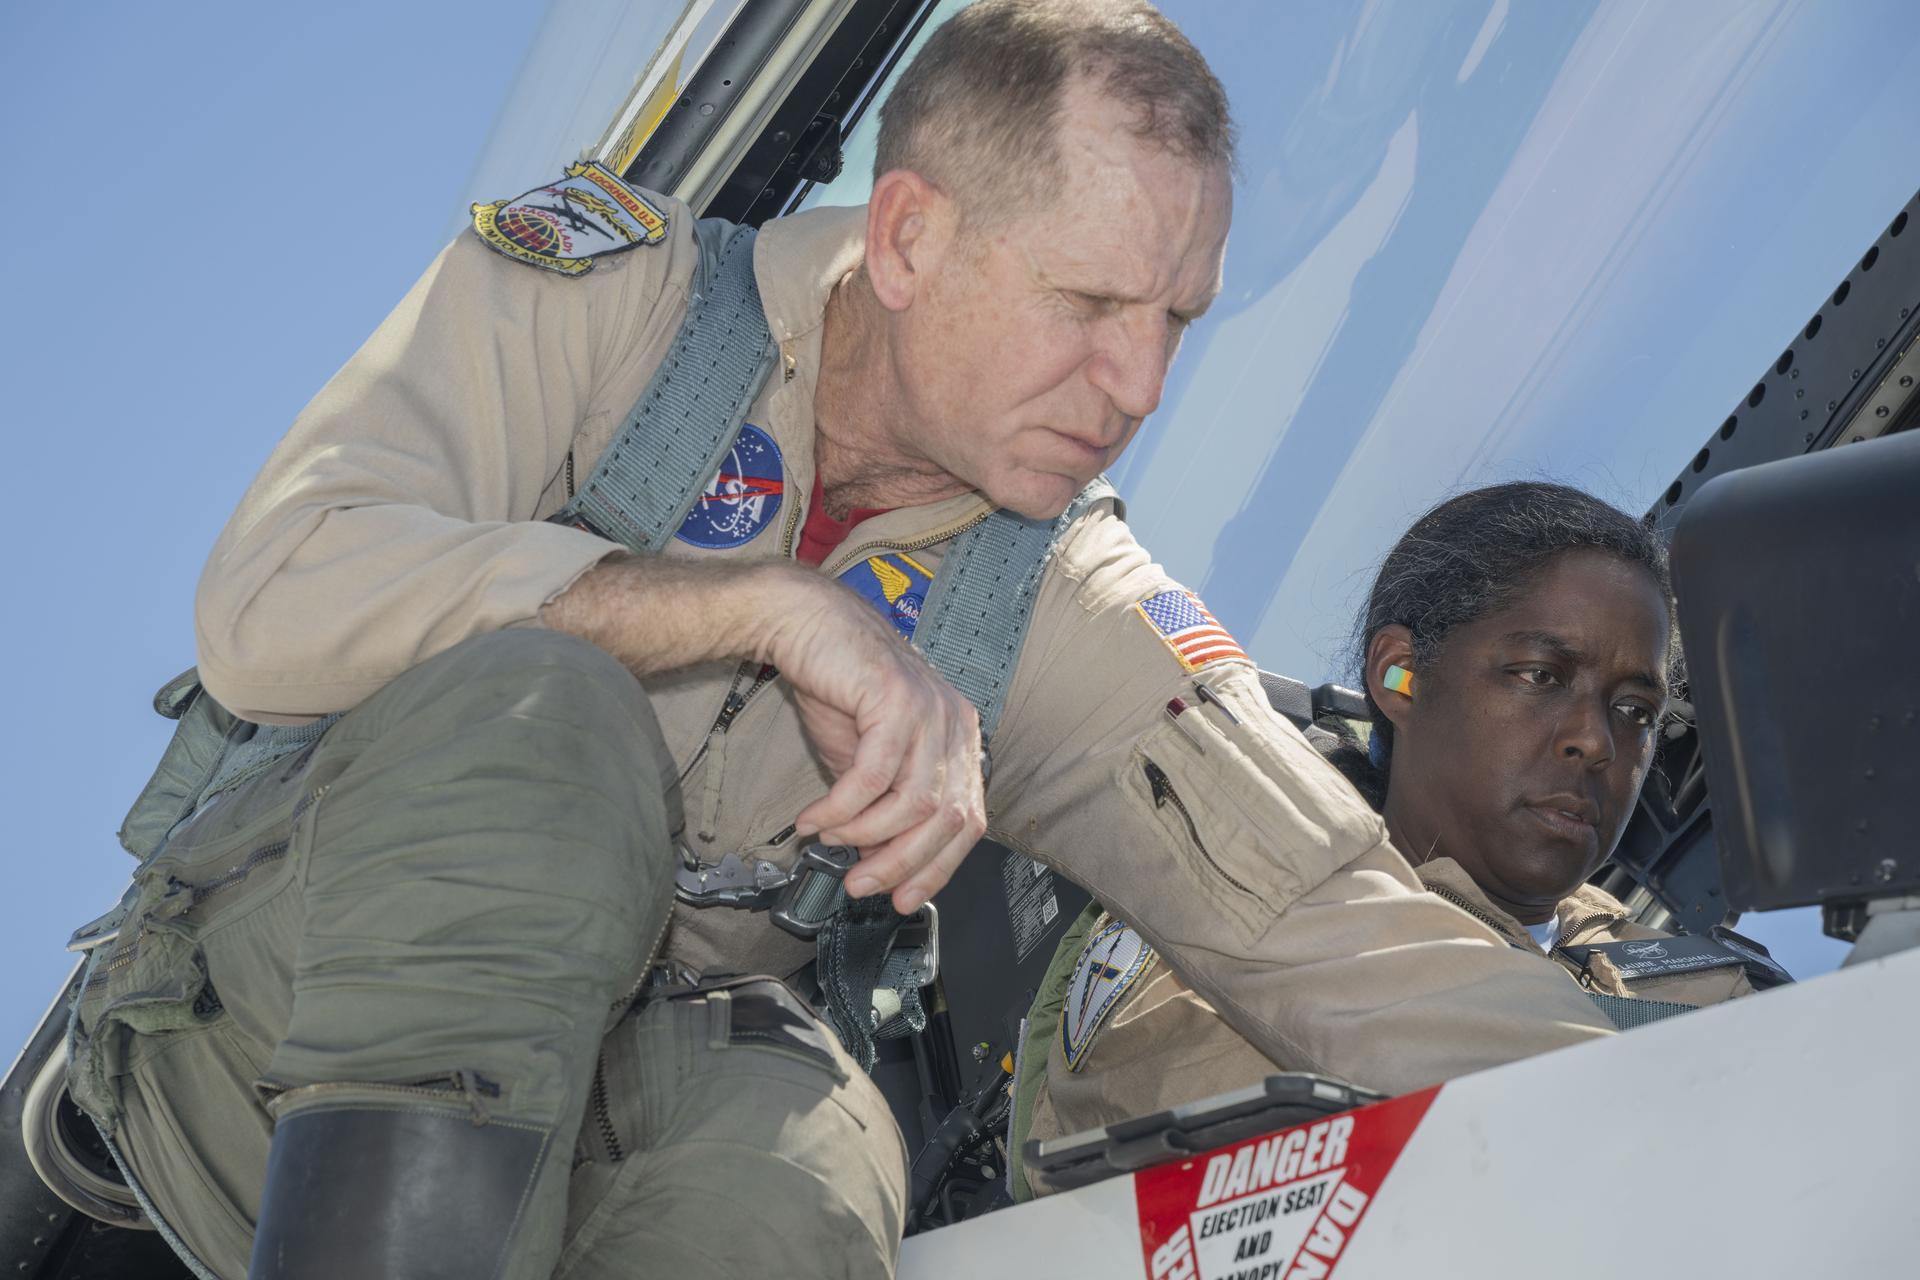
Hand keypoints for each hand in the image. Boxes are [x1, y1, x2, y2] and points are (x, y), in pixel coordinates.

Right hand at [763, 573, 986, 912]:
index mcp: (959, 738)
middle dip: (901, 863)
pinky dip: (841, 808)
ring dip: (865, 835)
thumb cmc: (837, 687)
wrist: (803, 624)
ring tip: (829, 842)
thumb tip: (879, 865)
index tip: (900, 897)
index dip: (937, 866)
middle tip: (860, 885)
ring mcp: (931, 710)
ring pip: (912, 802)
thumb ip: (881, 809)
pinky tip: (815, 819)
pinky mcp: (897, 699)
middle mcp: (955, 724)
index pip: (968, 821)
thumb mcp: (865, 760)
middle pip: (945, 818)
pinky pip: (873, 776)